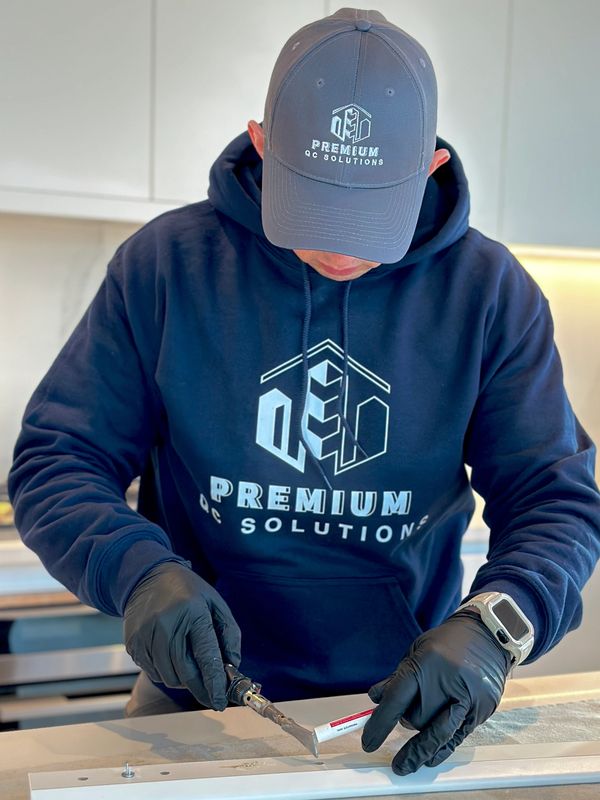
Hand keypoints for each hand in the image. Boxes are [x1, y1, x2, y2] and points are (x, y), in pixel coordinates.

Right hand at [123, 561, 240, 709]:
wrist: (147, 577)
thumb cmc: (187, 591)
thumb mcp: (215, 603)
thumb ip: (229, 633)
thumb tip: (233, 665)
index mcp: (193, 612)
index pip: (206, 655)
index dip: (215, 682)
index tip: (221, 700)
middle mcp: (167, 625)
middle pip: (186, 672)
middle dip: (202, 690)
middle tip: (212, 698)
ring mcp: (147, 635)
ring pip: (169, 677)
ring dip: (184, 681)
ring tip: (191, 668)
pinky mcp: (134, 644)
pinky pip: (154, 672)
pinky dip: (167, 673)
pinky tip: (172, 659)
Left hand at [361, 610, 511, 773]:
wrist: (488, 635)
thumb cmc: (448, 642)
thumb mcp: (416, 651)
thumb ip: (397, 677)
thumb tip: (375, 700)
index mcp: (427, 663)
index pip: (397, 699)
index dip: (380, 724)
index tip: (368, 742)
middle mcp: (448, 682)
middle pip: (418, 719)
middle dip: (407, 722)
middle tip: (404, 716)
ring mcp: (468, 698)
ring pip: (438, 734)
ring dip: (418, 752)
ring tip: (403, 765)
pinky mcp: (482, 710)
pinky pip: (457, 738)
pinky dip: (441, 750)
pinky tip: (429, 759)